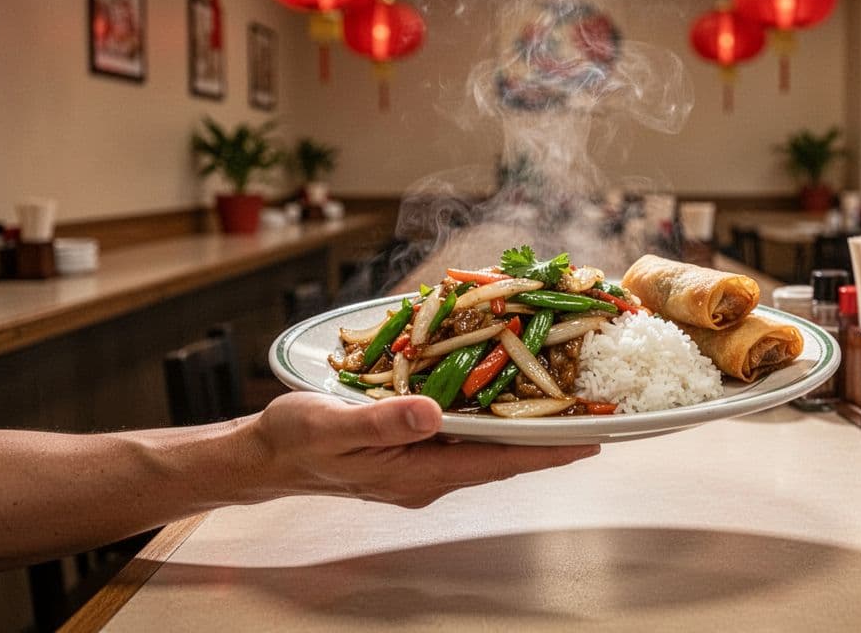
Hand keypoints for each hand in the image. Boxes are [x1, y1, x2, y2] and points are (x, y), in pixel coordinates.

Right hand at [252, 392, 598, 507]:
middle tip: (595, 411)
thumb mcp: (331, 426)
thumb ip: (381, 421)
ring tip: (566, 397)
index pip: (497, 462)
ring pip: (485, 443)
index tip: (591, 440)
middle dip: (548, 435)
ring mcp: (422, 461)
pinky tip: (503, 387)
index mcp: (416, 473)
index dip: (546, 451)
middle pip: (502, 454)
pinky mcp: (413, 445)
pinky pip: (462, 431)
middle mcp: (429, 472)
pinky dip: (489, 411)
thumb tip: (431, 412)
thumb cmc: (295, 441)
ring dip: (523, 422)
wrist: (266, 455)